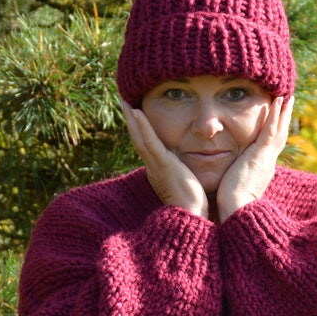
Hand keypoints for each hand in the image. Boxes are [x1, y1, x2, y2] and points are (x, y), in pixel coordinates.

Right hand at [122, 101, 208, 217]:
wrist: (191, 216)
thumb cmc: (192, 203)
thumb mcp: (186, 181)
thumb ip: (184, 170)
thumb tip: (190, 164)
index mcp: (157, 169)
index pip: (146, 144)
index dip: (139, 128)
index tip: (136, 113)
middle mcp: (152, 166)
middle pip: (137, 138)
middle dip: (130, 119)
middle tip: (124, 100)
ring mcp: (155, 165)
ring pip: (139, 137)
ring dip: (132, 118)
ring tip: (125, 100)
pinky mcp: (162, 164)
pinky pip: (149, 142)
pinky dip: (142, 126)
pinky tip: (137, 111)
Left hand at [216, 96, 292, 221]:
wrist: (235, 210)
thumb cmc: (230, 204)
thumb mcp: (233, 186)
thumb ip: (231, 177)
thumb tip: (222, 176)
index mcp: (261, 169)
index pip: (269, 146)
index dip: (274, 132)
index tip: (277, 120)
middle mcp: (267, 162)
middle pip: (279, 136)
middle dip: (283, 119)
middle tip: (288, 103)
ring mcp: (266, 158)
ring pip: (278, 130)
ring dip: (283, 112)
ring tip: (286, 97)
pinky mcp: (261, 155)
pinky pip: (271, 130)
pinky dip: (275, 115)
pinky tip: (278, 101)